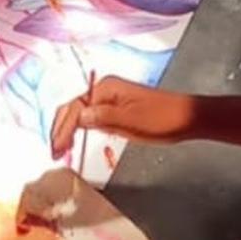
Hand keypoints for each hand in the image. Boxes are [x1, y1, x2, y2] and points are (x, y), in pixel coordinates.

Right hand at [49, 76, 195, 159]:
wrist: (187, 118)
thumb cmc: (162, 119)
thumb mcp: (132, 121)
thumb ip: (103, 118)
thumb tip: (79, 118)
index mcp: (105, 88)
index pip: (75, 108)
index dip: (63, 129)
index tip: (57, 148)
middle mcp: (104, 89)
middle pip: (73, 107)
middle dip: (60, 128)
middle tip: (53, 151)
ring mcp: (110, 98)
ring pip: (80, 112)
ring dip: (68, 129)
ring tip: (60, 149)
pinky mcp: (116, 108)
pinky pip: (91, 116)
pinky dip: (80, 129)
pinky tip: (76, 139)